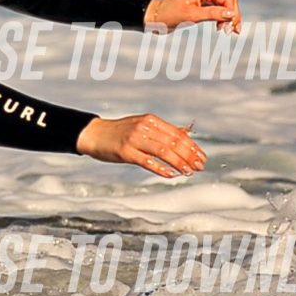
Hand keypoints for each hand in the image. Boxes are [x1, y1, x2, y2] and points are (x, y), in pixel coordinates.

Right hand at [76, 113, 205, 178]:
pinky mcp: (125, 152)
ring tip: (189, 171)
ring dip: (179, 162)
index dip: (192, 146)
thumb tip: (186, 133)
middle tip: (200, 166)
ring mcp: (134, 139)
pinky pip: (147, 161)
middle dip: (189, 155)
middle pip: (173, 142)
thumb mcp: (142, 126)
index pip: (177, 134)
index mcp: (151, 120)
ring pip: (163, 151)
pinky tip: (171, 175)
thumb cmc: (120, 132)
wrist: (93, 134)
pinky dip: (161, 168)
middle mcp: (144, 128)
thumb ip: (163, 130)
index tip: (202, 157)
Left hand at [145, 0, 240, 32]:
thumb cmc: (170, 14)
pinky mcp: (201, 7)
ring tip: (226, 32)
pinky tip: (221, 28)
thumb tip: (231, 14)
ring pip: (224, 7)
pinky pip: (217, 12)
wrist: (155, 18)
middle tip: (232, 32)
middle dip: (232, 16)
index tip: (232, 28)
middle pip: (228, 2)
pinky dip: (221, 20)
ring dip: (228, 19)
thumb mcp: (192, 15)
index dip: (233, 12)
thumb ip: (213, 14)